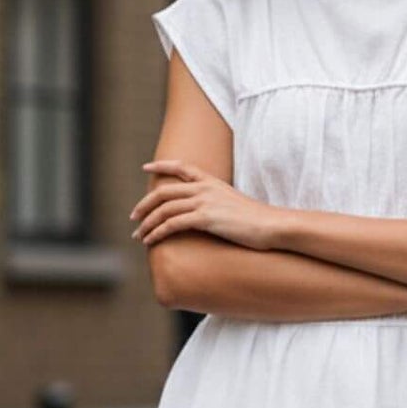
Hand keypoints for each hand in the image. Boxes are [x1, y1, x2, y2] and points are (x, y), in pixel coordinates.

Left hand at [132, 160, 285, 251]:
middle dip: (144, 205)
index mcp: (212, 182)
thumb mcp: (235, 205)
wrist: (272, 226)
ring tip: (139, 236)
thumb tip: (210, 214)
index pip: (181, 166)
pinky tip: (151, 242)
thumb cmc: (258, 221)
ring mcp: (204, 202)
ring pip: (164, 209)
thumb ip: (218, 204)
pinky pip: (172, 224)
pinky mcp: (205, 219)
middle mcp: (205, 189)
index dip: (161, 165)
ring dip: (147, 223)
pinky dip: (157, 233)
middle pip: (164, 192)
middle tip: (134, 217)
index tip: (146, 167)